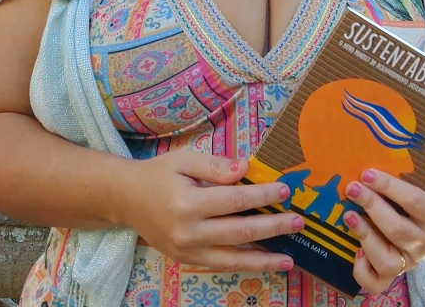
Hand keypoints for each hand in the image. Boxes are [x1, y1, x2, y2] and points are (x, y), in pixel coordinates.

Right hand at [118, 152, 302, 271]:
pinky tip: (264, 262)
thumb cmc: (158, 174)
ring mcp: (188, 251)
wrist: (125, 199)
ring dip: (265, 259)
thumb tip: (246, 169)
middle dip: (273, 227)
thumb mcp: (184, 160)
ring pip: (234, 258)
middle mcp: (189, 232)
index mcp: (188, 203)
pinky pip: (221, 265)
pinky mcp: (187, 261)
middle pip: (240, 231)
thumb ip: (216, 165)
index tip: (285, 190)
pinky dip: (245, 265)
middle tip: (298, 222)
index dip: (262, 195)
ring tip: (290, 259)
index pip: (234, 200)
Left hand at [342, 169, 424, 294]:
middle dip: (372, 206)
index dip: (389, 186)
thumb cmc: (415, 192)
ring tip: (348, 216)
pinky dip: (362, 270)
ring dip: (365, 236)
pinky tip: (354, 250)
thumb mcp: (417, 181)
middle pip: (397, 229)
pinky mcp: (394, 275)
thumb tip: (367, 155)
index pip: (413, 201)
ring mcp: (409, 261)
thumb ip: (401, 171)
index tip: (366, 173)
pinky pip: (377, 283)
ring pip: (387, 261)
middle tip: (352, 189)